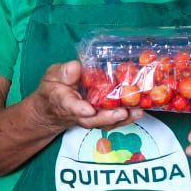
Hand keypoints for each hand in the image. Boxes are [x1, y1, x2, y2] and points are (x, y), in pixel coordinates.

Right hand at [29, 60, 143, 133]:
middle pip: (92, 120)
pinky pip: (112, 122)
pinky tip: (139, 111)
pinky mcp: (98, 118)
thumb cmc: (53, 88)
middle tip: (123, 112)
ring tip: (137, 112)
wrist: (53, 108)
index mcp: (64, 101)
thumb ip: (63, 72)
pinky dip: (126, 118)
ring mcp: (89, 118)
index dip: (80, 109)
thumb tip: (76, 67)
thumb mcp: (52, 75)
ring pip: (104, 123)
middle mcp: (78, 114)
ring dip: (122, 120)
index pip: (71, 106)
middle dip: (108, 117)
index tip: (89, 110)